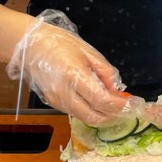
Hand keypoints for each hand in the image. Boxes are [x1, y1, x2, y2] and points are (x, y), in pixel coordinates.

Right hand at [7, 10, 140, 125]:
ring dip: (102, 115)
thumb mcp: (88, 51)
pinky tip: (96, 100)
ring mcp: (57, 101)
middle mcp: (64, 93)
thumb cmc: (58, 43)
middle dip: (113, 116)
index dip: (119, 106)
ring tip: (112, 103)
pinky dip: (90, 111)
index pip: (102, 100)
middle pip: (94, 117)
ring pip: (86, 118)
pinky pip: (76, 113)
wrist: (28, 45)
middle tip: (125, 108)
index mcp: (74, 76)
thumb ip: (105, 72)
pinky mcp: (53, 104)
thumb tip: (117, 90)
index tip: (132, 104)